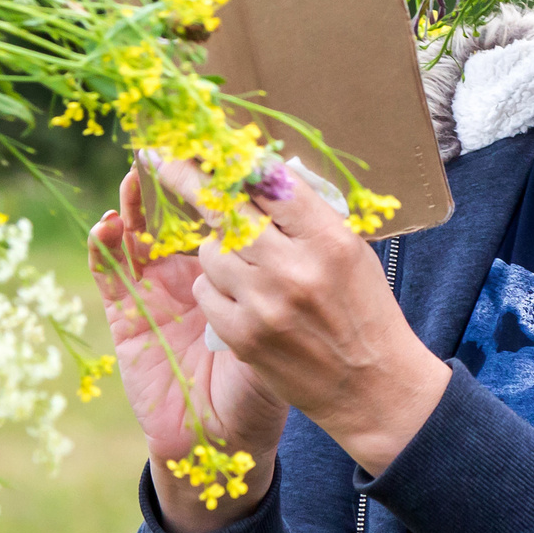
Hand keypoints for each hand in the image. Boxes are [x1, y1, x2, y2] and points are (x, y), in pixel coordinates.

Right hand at [90, 165, 289, 532]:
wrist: (225, 443)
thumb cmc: (266, 384)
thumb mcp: (286, 327)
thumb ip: (285, 278)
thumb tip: (292, 225)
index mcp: (236, 265)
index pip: (224, 207)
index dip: (219, 176)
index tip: (219, 144)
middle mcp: (195, 267)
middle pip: (178, 208)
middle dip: (175, 175)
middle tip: (171, 145)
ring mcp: (156, 286)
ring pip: (140, 228)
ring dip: (137, 199)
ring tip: (139, 175)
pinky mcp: (125, 311)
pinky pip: (108, 270)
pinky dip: (103, 243)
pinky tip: (109, 225)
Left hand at [185, 155, 450, 476]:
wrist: (373, 387)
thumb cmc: (364, 311)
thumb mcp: (351, 251)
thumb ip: (306, 216)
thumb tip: (255, 172)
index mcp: (328, 240)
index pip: (269, 182)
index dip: (233, 159)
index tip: (206, 145)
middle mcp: (295, 269)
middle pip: (226, 209)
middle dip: (187, 179)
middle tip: (161, 158)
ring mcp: (266, 305)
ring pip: (210, 251)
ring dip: (218, 249)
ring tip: (247, 264)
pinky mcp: (244, 338)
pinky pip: (205, 291)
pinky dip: (215, 289)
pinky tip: (241, 297)